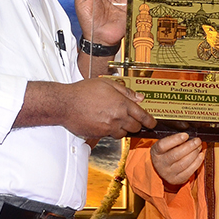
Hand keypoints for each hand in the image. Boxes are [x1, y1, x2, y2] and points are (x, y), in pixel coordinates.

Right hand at [22, 77, 156, 138]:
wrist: (65, 104)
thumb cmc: (83, 91)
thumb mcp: (107, 84)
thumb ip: (125, 91)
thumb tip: (139, 98)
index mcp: (121, 104)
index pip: (142, 116)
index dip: (150, 121)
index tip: (153, 123)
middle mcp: (117, 117)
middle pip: (135, 127)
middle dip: (137, 124)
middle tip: (134, 120)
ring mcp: (108, 128)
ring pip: (123, 133)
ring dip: (124, 128)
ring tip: (117, 120)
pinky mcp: (99, 134)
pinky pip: (111, 135)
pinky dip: (112, 131)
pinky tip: (106, 122)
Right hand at [150, 133, 204, 185]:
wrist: (162, 170)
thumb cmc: (166, 153)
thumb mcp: (165, 145)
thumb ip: (174, 139)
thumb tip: (188, 136)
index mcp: (155, 152)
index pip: (162, 145)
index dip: (175, 140)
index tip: (186, 135)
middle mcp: (160, 164)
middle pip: (175, 155)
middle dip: (189, 146)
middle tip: (197, 140)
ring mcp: (168, 173)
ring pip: (183, 164)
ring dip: (194, 154)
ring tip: (199, 147)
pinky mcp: (177, 180)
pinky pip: (189, 172)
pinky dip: (197, 163)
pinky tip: (200, 155)